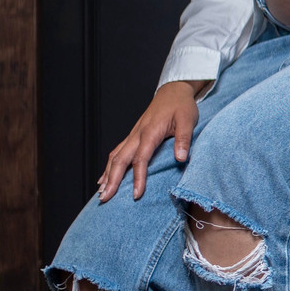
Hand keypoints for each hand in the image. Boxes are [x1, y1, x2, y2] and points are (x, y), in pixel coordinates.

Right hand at [98, 80, 203, 201]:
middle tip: (105, 199)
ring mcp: (133, 135)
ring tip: (101, 192)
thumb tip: (180, 159)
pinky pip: (117, 152)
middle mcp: (137, 134)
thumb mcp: (188, 120)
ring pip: (115, 156)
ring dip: (107, 174)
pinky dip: (109, 166)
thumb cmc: (181, 106)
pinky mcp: (133, 136)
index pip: (141, 159)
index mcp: (150, 132)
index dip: (138, 178)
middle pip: (120, 160)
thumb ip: (184, 139)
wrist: (173, 91)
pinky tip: (104, 177)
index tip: (136, 195)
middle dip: (112, 180)